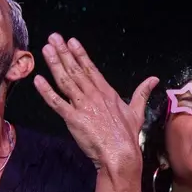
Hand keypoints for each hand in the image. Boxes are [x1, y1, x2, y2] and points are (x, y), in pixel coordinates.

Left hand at [35, 34, 156, 174]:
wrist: (120, 153)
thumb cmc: (128, 135)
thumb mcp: (137, 111)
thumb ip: (142, 93)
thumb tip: (154, 79)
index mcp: (107, 92)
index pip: (90, 68)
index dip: (80, 53)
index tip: (71, 41)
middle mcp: (93, 95)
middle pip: (76, 70)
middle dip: (63, 52)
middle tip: (53, 38)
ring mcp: (82, 106)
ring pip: (65, 81)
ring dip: (54, 64)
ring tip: (46, 49)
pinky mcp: (73, 118)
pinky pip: (57, 102)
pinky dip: (46, 91)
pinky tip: (38, 80)